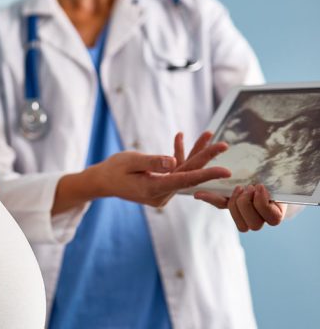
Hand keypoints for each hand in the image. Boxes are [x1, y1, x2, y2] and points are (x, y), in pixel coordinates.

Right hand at [86, 131, 230, 206]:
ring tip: (208, 134)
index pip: (184, 181)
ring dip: (194, 154)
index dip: (206, 174)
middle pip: (188, 174)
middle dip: (205, 158)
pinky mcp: (162, 187)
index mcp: (153, 189)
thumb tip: (173, 162)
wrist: (103, 181)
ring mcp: (162, 192)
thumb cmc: (114, 169)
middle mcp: (161, 194)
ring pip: (184, 171)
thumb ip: (152, 162)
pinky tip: (180, 138)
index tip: (225, 171)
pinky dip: (179, 156)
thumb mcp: (130, 161)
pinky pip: (176, 171)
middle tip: (223, 144)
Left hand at [194, 184, 286, 231]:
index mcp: (276, 213)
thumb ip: (278, 181)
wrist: (270, 175)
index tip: (260, 186)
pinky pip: (220, 205)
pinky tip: (198, 194)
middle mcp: (261, 219)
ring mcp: (245, 214)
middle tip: (249, 187)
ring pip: (238, 222)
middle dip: (247, 203)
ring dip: (235, 204)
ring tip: (239, 189)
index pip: (272, 218)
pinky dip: (210, 198)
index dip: (263, 203)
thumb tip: (276, 176)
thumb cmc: (279, 177)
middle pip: (252, 224)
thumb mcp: (280, 179)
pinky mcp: (231, 204)